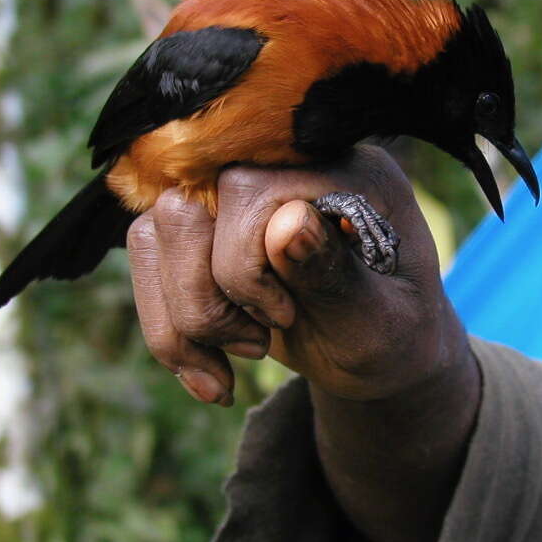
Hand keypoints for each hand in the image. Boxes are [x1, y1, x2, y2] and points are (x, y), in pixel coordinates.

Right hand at [126, 145, 467, 405]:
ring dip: (182, 323)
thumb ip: (337, 277)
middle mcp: (284, 166)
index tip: (287, 320)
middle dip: (206, 300)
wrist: (383, 356)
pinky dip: (168, 330)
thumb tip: (286, 223)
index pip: (250, 191)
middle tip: (260, 346)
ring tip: (240, 362)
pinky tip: (210, 376)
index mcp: (344, 172)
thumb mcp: (381, 324)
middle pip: (185, 207)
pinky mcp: (208, 225)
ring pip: (152, 234)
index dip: (247, 268)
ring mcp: (239, 192)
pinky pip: (146, 257)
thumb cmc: (395, 337)